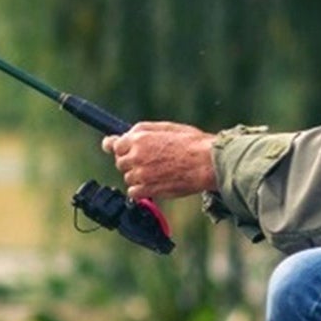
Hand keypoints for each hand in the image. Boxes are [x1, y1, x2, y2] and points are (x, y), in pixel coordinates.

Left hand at [101, 120, 217, 200]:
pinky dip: (141, 190)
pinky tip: (153, 184)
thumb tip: (126, 134)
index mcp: (139, 138)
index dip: (117, 147)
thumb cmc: (192, 143)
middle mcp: (136, 156)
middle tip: (148, 161)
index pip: (114, 144)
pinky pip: (133, 193)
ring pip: (128, 177)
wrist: (206, 163)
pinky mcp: (148, 189)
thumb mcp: (166, 127)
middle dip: (130, 161)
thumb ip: (143, 131)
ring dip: (138, 176)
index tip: (115, 149)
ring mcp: (141, 174)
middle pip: (120, 162)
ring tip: (157, 172)